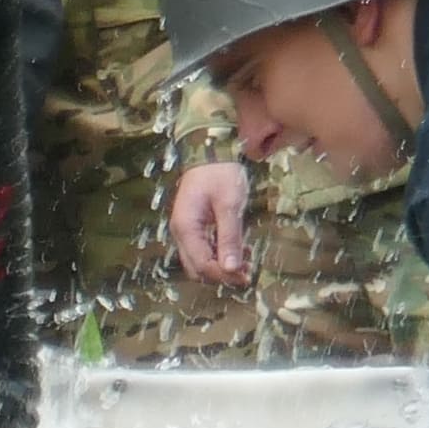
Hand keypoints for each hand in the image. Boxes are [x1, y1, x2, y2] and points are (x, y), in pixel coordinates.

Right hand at [170, 156, 252, 282]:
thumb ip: (230, 237)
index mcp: (186, 228)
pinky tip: (238, 251)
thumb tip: (232, 268)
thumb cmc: (221, 174)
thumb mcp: (229, 205)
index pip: (202, 264)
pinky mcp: (193, 226)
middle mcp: (181, 233)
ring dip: (220, 267)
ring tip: (246, 263)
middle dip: (220, 275)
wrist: (211, 152)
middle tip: (247, 273)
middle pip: (196, 268)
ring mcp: (185, 230)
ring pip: (198, 261)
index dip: (224, 275)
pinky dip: (218, 256)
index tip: (247, 276)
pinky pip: (203, 250)